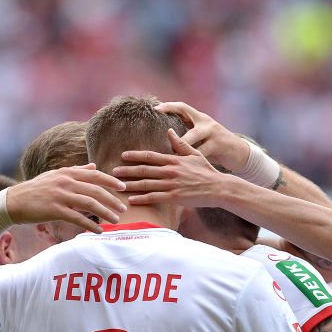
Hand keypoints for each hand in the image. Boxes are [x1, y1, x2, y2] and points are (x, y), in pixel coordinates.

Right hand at [6, 164, 126, 232]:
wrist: (13, 201)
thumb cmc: (36, 189)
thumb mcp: (56, 175)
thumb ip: (76, 170)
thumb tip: (93, 166)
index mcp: (67, 172)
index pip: (95, 175)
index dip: (110, 181)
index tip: (123, 188)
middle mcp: (66, 182)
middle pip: (96, 190)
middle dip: (112, 200)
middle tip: (123, 208)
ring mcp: (60, 196)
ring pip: (90, 204)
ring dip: (106, 213)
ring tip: (115, 220)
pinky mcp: (55, 210)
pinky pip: (78, 218)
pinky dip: (90, 225)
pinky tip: (99, 230)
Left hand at [114, 129, 233, 207]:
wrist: (219, 188)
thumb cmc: (207, 171)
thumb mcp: (194, 154)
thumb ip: (180, 144)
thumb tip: (169, 131)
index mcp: (174, 160)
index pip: (150, 156)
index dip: (135, 156)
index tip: (123, 155)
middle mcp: (170, 171)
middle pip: (143, 170)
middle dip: (127, 170)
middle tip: (113, 171)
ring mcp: (172, 184)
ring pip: (146, 184)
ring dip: (130, 185)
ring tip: (118, 185)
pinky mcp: (174, 197)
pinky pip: (154, 198)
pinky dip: (142, 199)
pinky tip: (131, 200)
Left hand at [155, 101, 250, 172]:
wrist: (239, 152)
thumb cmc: (215, 146)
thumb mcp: (201, 136)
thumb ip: (187, 132)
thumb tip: (166, 135)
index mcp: (200, 118)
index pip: (183, 107)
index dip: (170, 106)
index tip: (156, 109)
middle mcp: (206, 122)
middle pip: (187, 119)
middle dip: (174, 132)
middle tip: (160, 139)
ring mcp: (214, 132)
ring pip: (193, 137)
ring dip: (181, 147)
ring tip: (169, 157)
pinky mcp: (219, 145)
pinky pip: (202, 152)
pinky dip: (191, 159)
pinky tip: (182, 167)